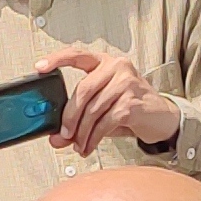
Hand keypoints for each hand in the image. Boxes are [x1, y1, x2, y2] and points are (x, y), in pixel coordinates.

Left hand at [42, 43, 178, 152]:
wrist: (160, 118)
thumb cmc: (130, 108)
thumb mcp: (101, 109)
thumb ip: (77, 119)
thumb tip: (56, 138)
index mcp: (104, 62)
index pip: (77, 54)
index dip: (57, 59)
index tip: (40, 67)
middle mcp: (117, 67)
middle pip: (83, 91)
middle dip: (70, 117)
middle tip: (64, 135)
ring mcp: (126, 83)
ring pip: (93, 110)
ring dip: (82, 133)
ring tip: (79, 145)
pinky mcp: (132, 103)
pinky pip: (104, 123)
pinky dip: (93, 138)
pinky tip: (89, 146)